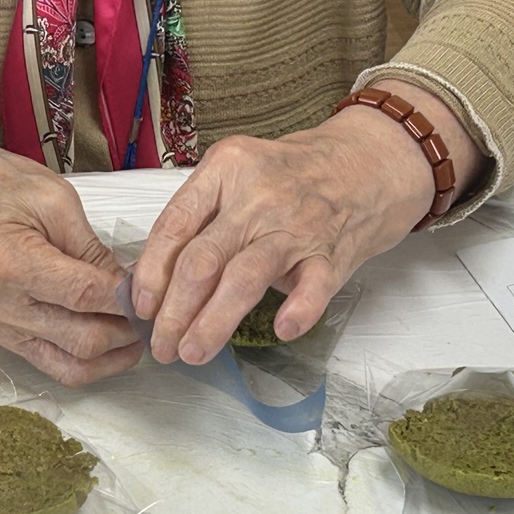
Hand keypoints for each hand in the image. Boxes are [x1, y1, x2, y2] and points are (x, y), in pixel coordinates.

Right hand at [0, 91, 140, 385]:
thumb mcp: (52, 200)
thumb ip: (91, 249)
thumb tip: (128, 286)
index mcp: (8, 262)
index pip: (84, 294)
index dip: (127, 297)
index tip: (153, 290)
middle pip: (82, 339)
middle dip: (128, 331)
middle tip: (156, 315)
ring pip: (71, 364)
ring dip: (114, 356)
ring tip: (140, 335)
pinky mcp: (0, 338)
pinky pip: (52, 365)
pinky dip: (89, 361)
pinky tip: (113, 343)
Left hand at [130, 81, 484, 364]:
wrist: (372, 160)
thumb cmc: (294, 175)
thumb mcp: (240, 173)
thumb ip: (203, 214)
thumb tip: (155, 276)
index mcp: (225, 170)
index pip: (174, 226)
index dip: (151, 273)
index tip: (141, 307)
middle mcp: (257, 195)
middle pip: (201, 260)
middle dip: (174, 311)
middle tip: (162, 345)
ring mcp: (297, 224)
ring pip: (244, 278)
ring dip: (212, 322)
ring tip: (192, 353)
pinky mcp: (333, 252)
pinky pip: (313, 286)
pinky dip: (298, 311)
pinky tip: (281, 331)